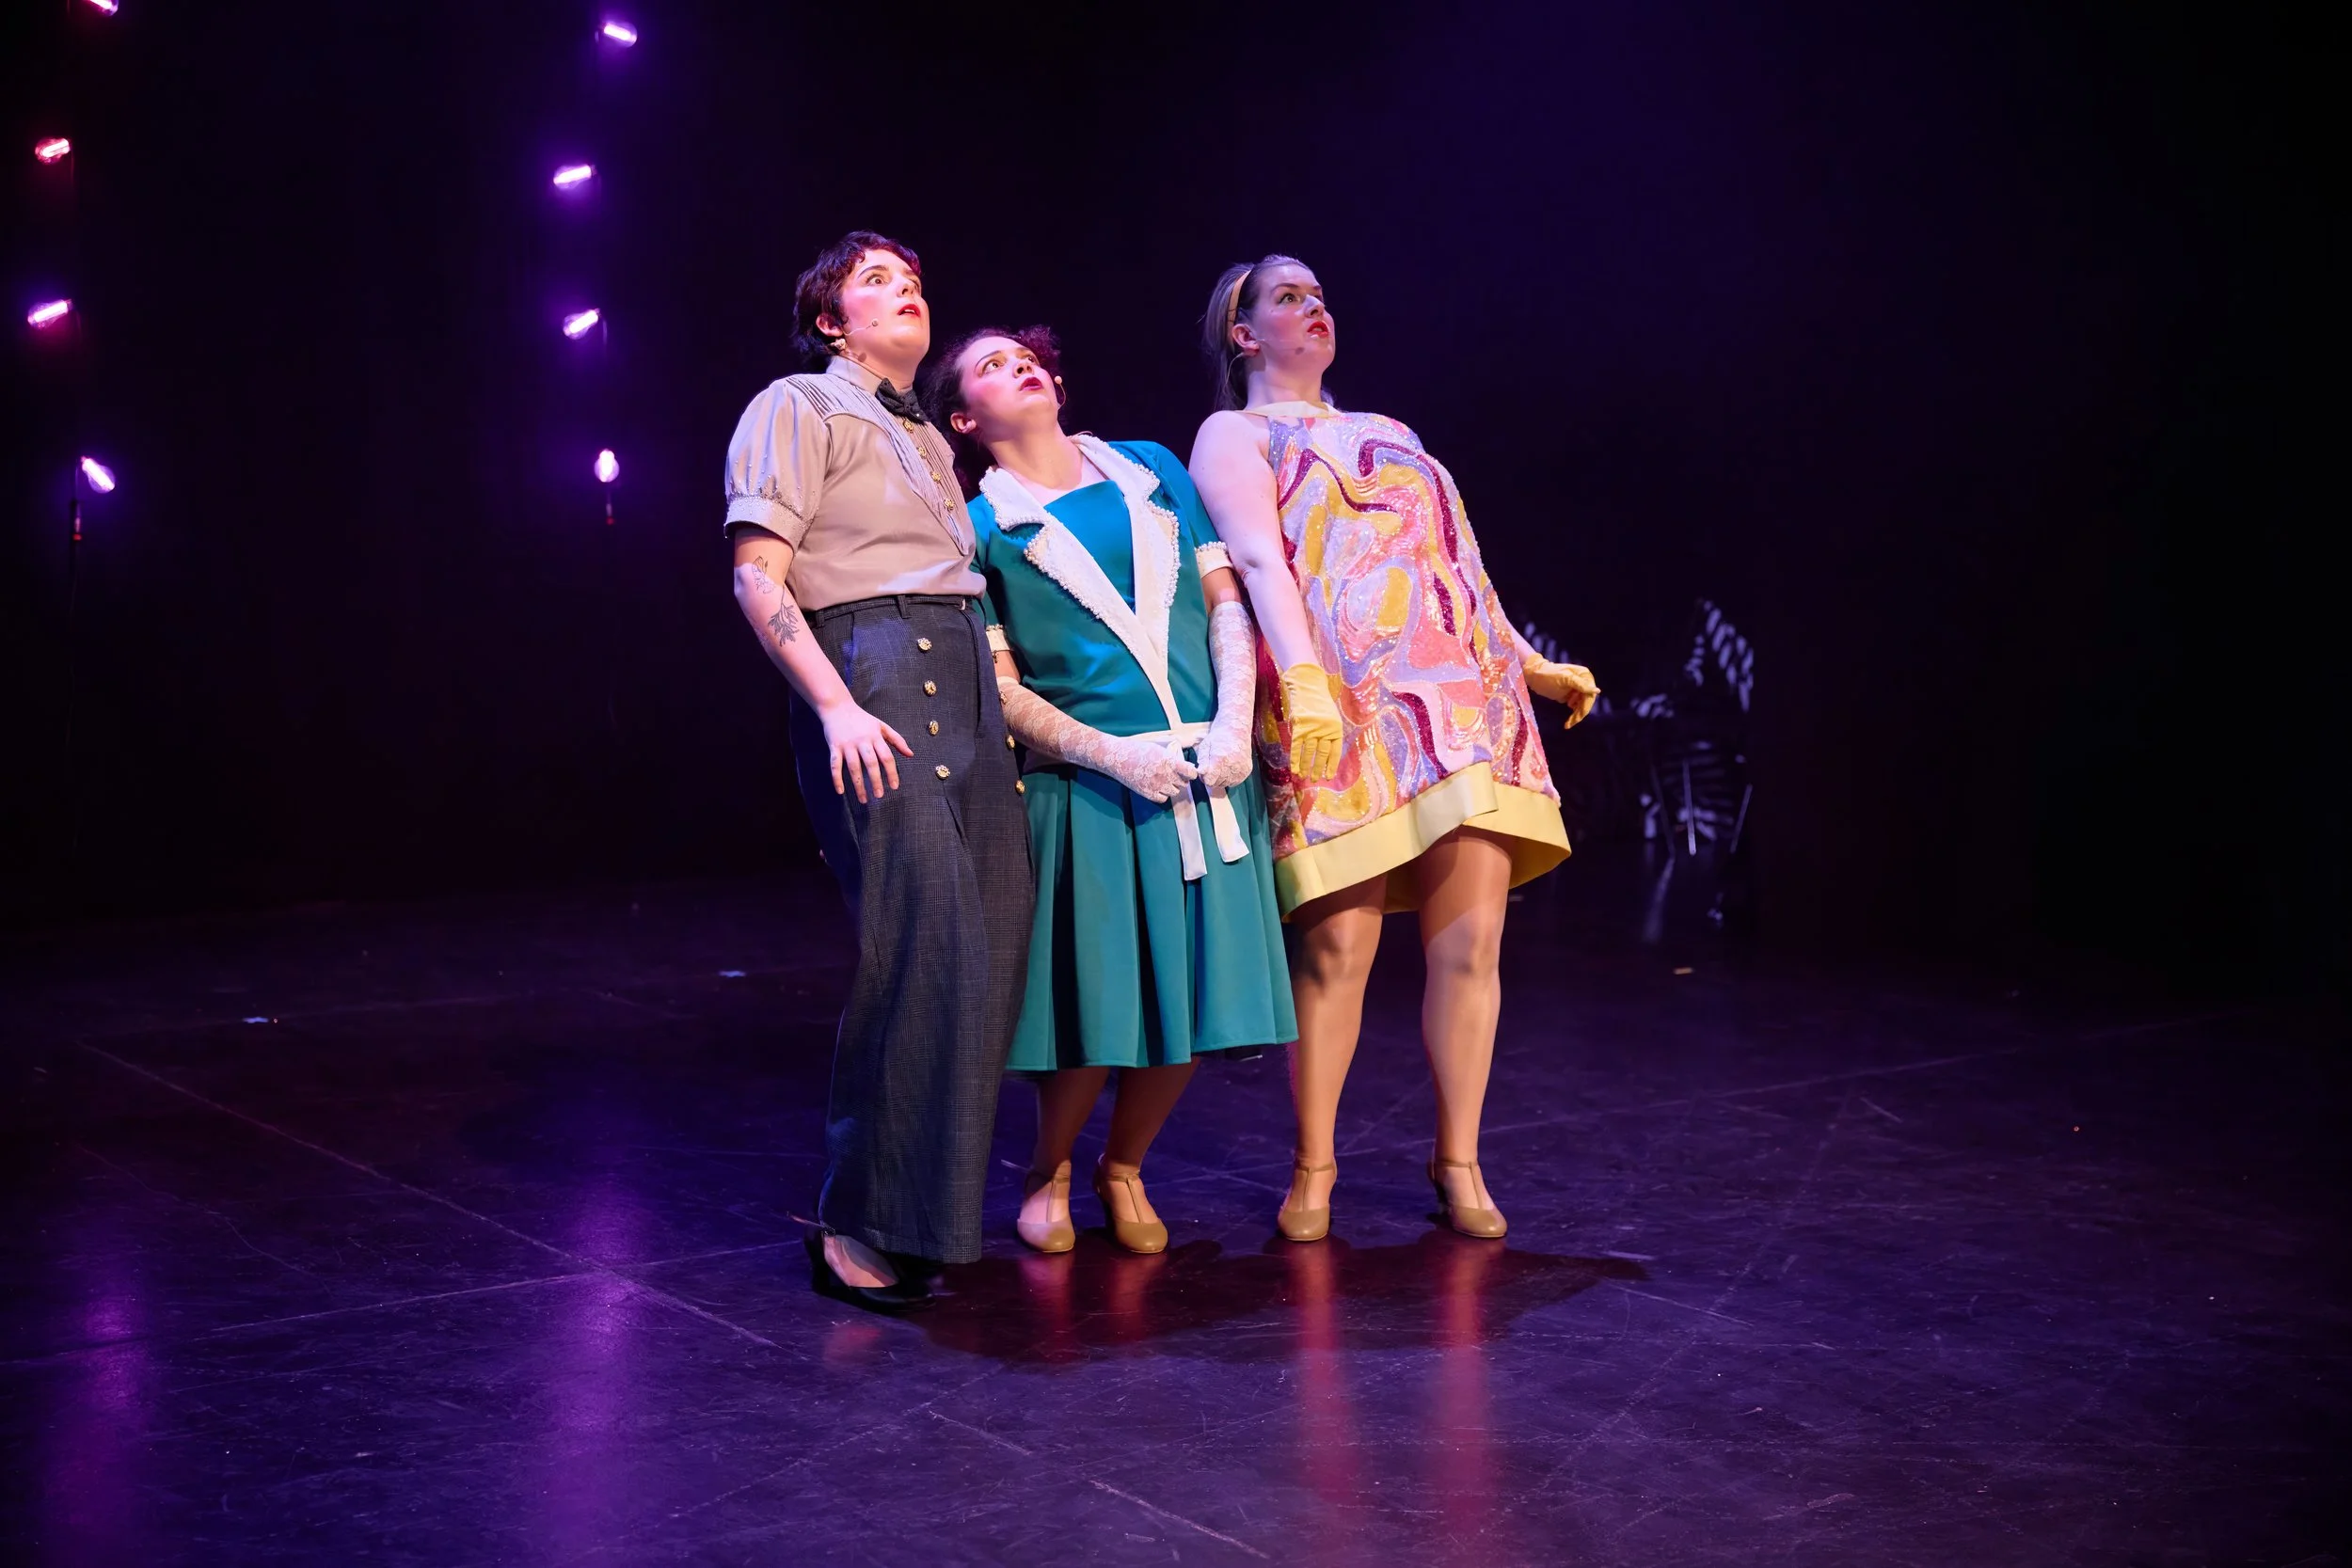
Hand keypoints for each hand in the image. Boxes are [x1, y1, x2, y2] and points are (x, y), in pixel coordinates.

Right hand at [820, 700, 913, 801]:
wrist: (837, 707)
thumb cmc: (861, 719)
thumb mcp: (881, 726)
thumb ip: (897, 740)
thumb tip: (911, 755)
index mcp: (875, 736)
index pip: (886, 756)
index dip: (892, 772)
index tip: (895, 786)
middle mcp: (862, 741)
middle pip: (871, 763)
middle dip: (876, 781)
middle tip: (879, 796)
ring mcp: (847, 744)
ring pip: (853, 767)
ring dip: (858, 785)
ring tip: (863, 799)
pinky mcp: (834, 746)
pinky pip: (834, 765)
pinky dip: (836, 778)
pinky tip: (841, 791)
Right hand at [1097, 736, 1199, 802]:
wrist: (1117, 757)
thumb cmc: (1137, 749)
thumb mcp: (1158, 748)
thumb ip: (1171, 757)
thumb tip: (1185, 765)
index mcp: (1168, 761)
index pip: (1190, 772)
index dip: (1191, 773)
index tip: (1189, 772)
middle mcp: (1164, 775)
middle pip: (1183, 783)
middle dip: (1181, 779)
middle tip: (1173, 774)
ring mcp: (1156, 785)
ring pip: (1174, 792)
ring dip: (1172, 787)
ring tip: (1163, 779)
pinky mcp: (1147, 793)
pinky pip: (1163, 799)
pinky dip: (1162, 794)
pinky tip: (1157, 786)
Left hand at [1193, 729, 1253, 790]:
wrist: (1237, 730)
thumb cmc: (1219, 737)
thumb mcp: (1205, 745)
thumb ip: (1203, 761)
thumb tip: (1200, 773)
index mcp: (1220, 759)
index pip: (1210, 781)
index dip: (1204, 777)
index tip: (1205, 770)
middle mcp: (1233, 766)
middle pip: (1217, 784)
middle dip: (1212, 778)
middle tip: (1212, 766)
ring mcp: (1241, 769)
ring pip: (1226, 784)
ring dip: (1221, 778)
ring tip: (1221, 766)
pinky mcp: (1247, 770)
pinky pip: (1235, 782)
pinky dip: (1230, 777)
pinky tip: (1228, 767)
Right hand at [1278, 663, 1344, 780]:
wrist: (1308, 687)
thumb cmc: (1319, 703)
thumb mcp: (1330, 717)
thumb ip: (1328, 734)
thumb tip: (1323, 755)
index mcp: (1336, 729)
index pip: (1335, 752)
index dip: (1331, 765)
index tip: (1328, 777)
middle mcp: (1325, 730)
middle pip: (1321, 754)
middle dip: (1318, 768)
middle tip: (1315, 779)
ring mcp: (1312, 729)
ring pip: (1309, 752)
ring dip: (1306, 766)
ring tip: (1304, 776)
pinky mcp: (1299, 727)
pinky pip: (1297, 747)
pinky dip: (1295, 759)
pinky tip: (1294, 769)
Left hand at [1523, 659, 1599, 728]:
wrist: (1534, 676)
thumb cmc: (1548, 675)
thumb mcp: (1565, 678)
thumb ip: (1581, 685)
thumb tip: (1597, 691)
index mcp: (1585, 676)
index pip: (1590, 694)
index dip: (1586, 705)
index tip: (1579, 714)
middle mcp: (1583, 683)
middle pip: (1587, 702)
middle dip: (1580, 713)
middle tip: (1571, 723)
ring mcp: (1577, 690)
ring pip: (1582, 706)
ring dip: (1576, 716)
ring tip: (1567, 725)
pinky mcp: (1571, 697)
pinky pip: (1576, 708)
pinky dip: (1573, 715)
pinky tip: (1568, 722)